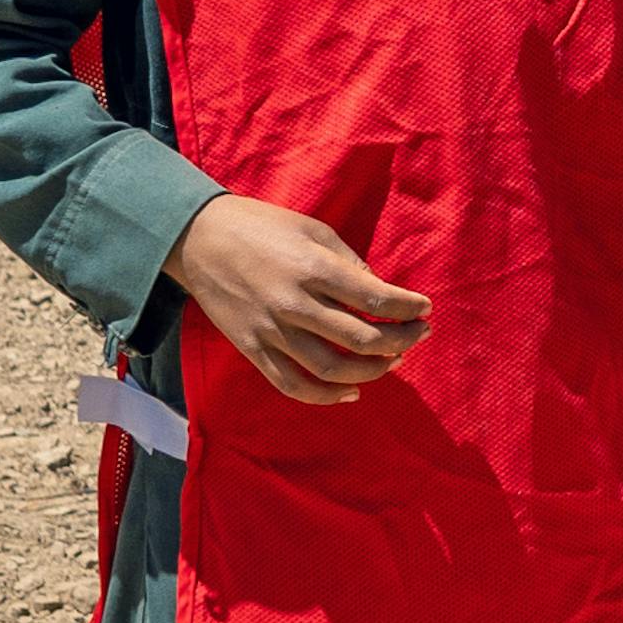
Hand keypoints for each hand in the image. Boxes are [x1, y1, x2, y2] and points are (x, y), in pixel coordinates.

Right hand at [166, 195, 424, 409]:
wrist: (198, 239)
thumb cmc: (262, 226)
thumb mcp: (313, 229)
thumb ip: (348, 262)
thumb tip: (378, 293)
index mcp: (313, 268)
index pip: (374, 299)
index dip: (407, 308)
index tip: (424, 309)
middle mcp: (294, 304)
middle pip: (361, 339)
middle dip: (401, 340)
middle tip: (419, 334)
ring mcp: (272, 331)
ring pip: (332, 369)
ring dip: (372, 371)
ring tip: (392, 360)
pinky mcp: (253, 349)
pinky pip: (293, 385)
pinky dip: (325, 396)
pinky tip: (351, 392)